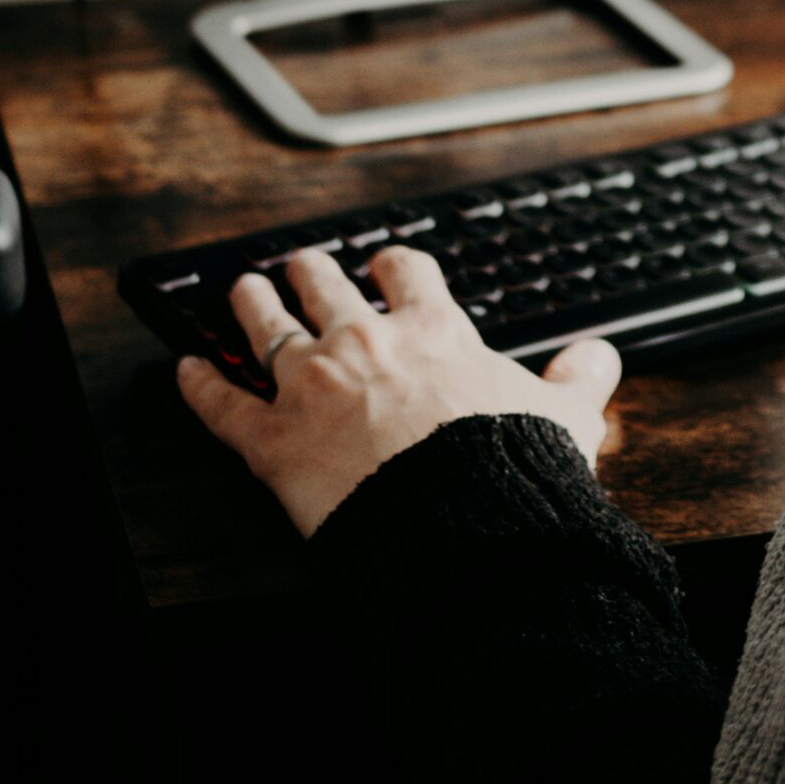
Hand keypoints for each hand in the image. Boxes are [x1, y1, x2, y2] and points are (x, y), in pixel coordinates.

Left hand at [177, 244, 622, 538]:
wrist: (456, 521)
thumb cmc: (508, 466)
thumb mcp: (565, 417)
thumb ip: (580, 380)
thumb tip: (601, 358)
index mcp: (432, 331)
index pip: (407, 272)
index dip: (393, 263)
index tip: (386, 262)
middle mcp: (365, 343)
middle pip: (325, 287)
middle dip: (310, 272)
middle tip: (299, 264)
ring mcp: (312, 386)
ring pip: (266, 329)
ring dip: (250, 305)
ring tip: (241, 289)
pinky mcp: (273, 441)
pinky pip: (222, 405)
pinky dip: (198, 387)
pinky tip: (183, 370)